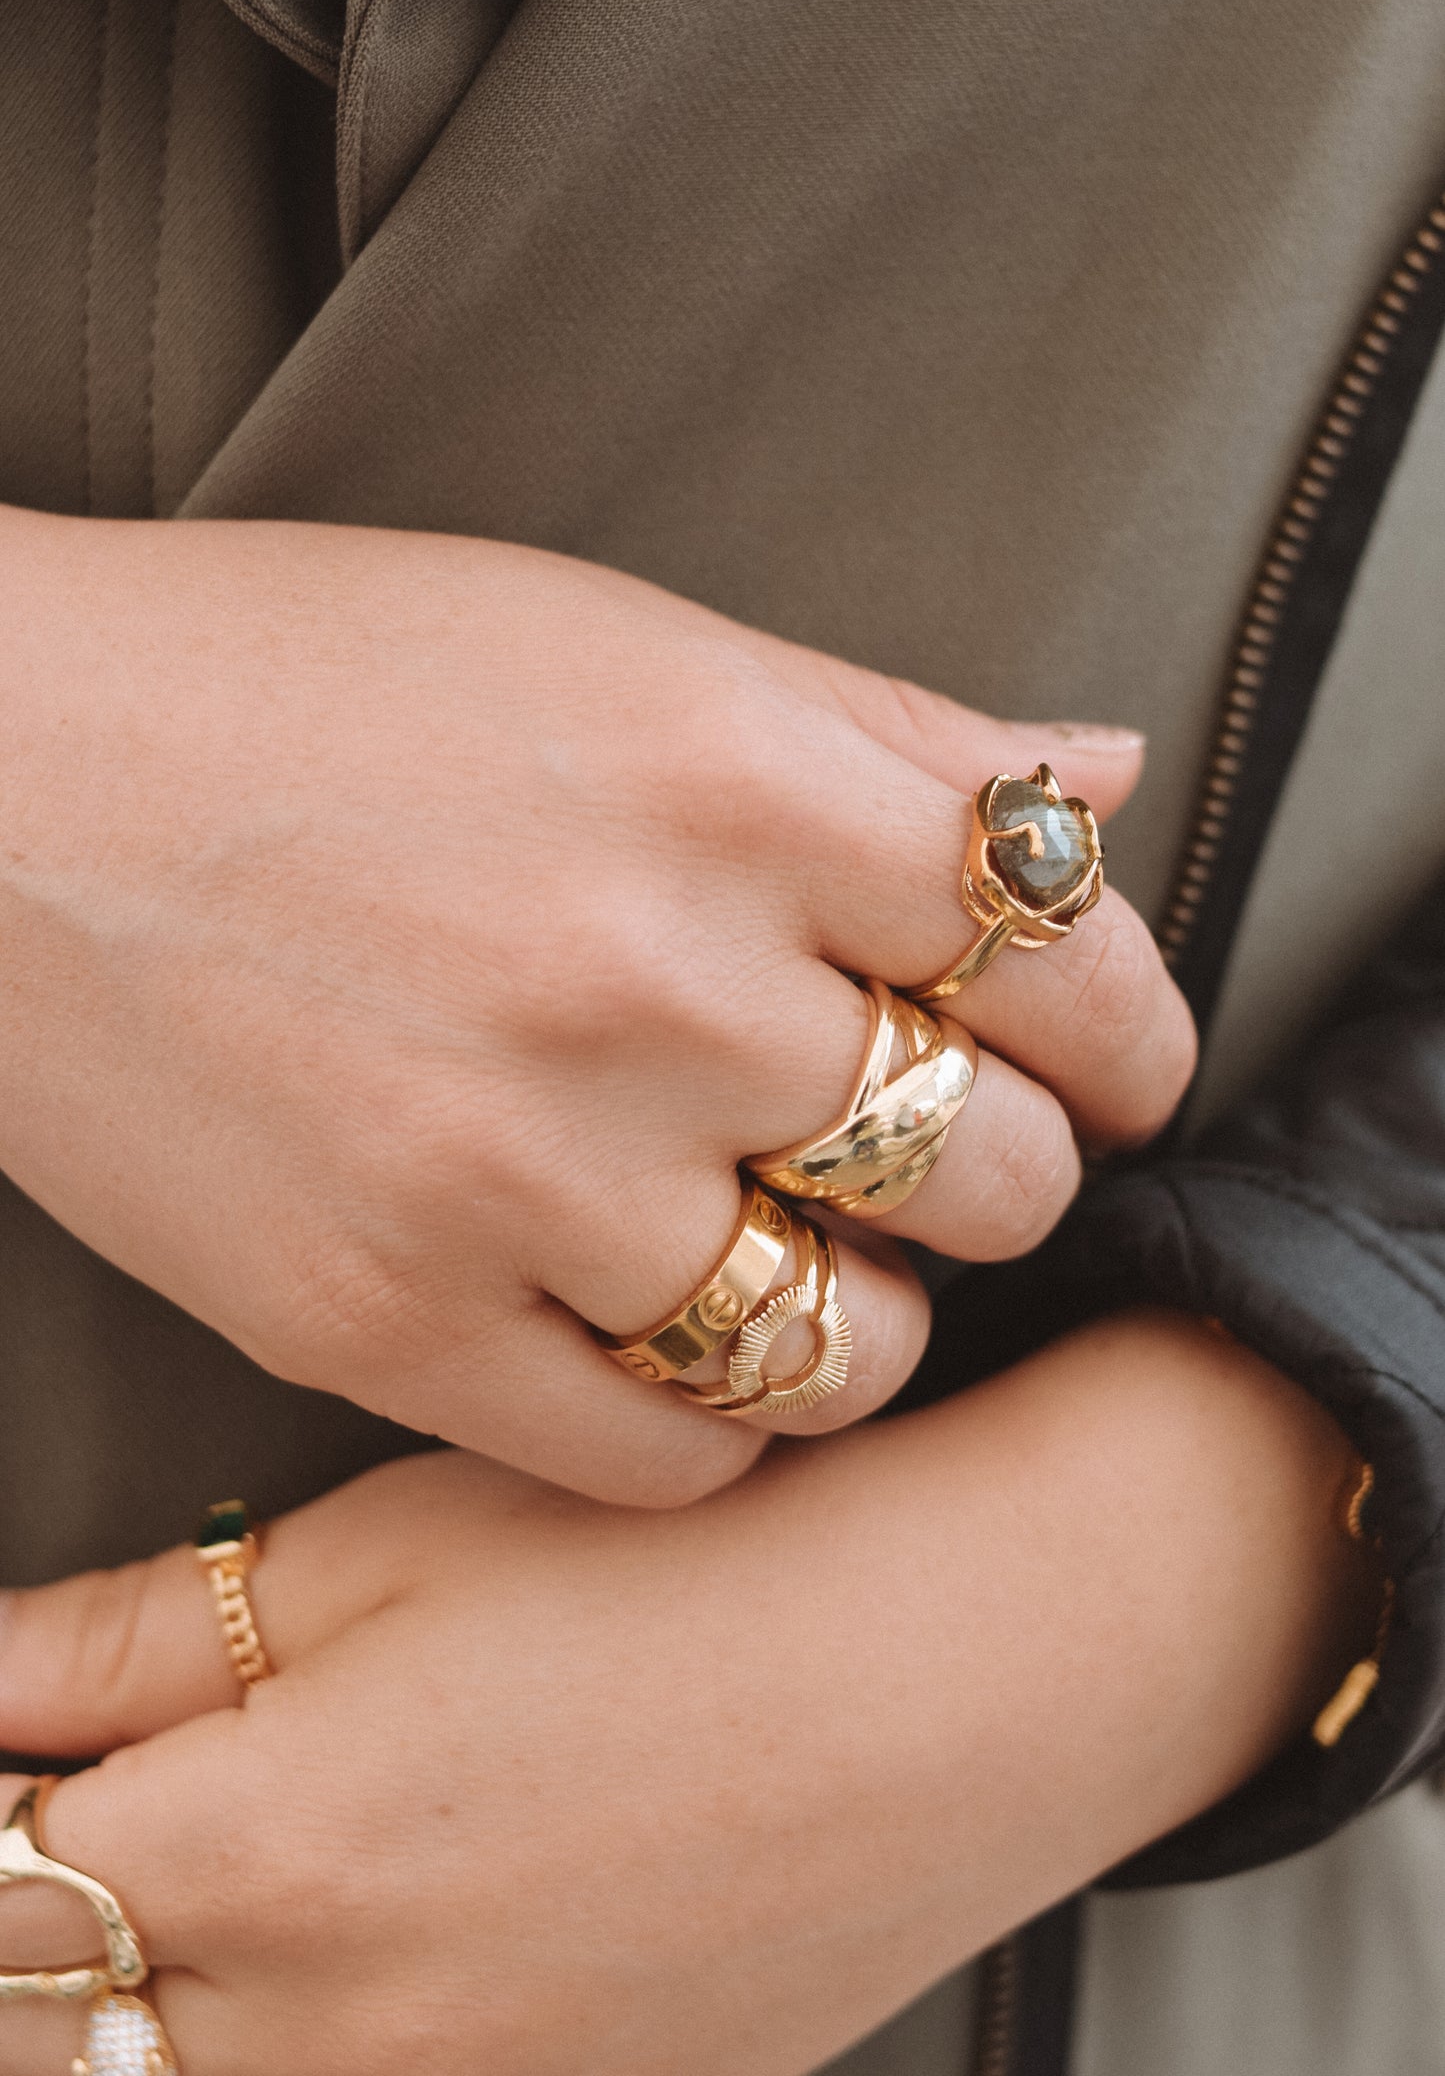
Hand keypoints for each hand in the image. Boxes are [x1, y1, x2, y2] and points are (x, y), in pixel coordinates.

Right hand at [0, 508, 1192, 1501]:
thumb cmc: (303, 683)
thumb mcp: (615, 640)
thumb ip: (881, 723)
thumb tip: (1100, 776)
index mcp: (729, 777)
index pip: (1067, 957)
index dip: (1130, 1032)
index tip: (1114, 1066)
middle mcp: (643, 978)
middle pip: (998, 1170)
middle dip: (1005, 1167)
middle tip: (937, 1147)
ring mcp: (509, 1169)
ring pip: (852, 1343)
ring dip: (874, 1312)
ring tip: (809, 1249)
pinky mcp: (381, 1317)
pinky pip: (670, 1448)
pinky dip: (720, 1410)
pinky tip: (678, 1324)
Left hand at [0, 1315, 1371, 2075]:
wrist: (966, 1679)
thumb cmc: (704, 1577)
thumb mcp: (398, 1542)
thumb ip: (139, 1636)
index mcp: (270, 1859)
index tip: (31, 1756)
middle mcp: (341, 2041)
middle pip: (64, 2024)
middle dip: (54, 1910)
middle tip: (141, 1786)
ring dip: (163, 1988)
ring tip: (273, 1846)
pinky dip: (314, 2036)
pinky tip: (391, 1921)